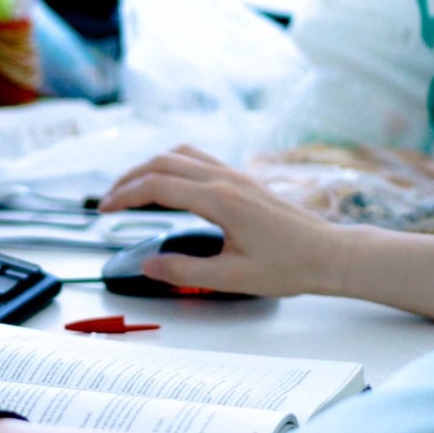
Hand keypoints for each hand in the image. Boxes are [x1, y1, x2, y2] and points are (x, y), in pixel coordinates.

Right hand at [99, 145, 350, 297]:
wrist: (329, 253)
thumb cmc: (289, 266)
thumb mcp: (233, 278)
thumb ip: (185, 271)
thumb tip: (148, 266)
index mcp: (219, 200)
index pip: (157, 186)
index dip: (125, 195)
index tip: (104, 210)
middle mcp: (225, 179)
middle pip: (162, 162)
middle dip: (129, 178)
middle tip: (107, 200)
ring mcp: (235, 175)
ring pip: (180, 154)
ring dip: (149, 166)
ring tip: (130, 189)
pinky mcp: (243, 179)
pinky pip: (198, 159)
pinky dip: (171, 165)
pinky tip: (167, 184)